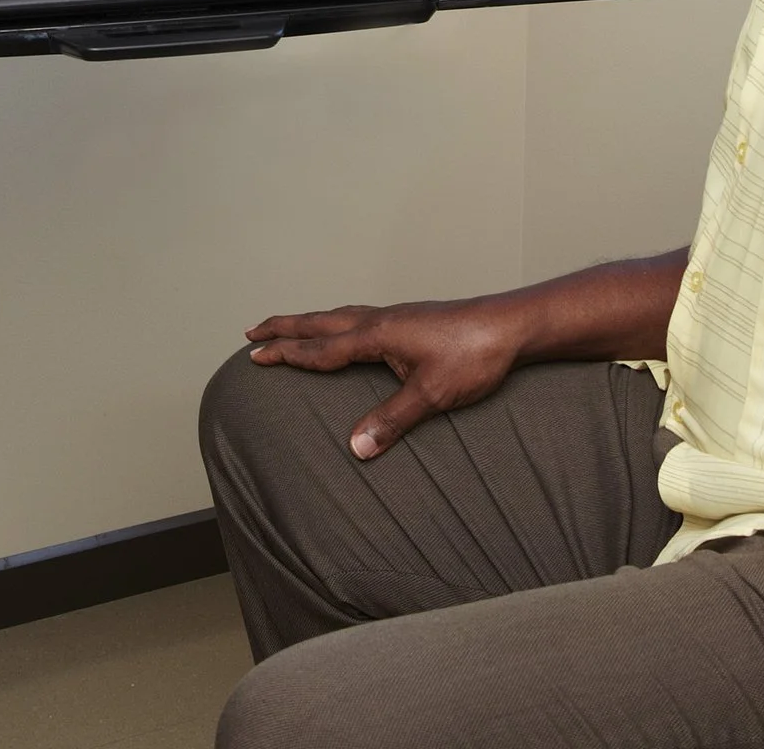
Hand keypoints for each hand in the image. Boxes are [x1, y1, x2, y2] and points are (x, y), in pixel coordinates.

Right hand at [245, 298, 529, 459]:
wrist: (511, 326)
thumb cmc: (474, 355)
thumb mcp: (432, 395)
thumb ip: (392, 420)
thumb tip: (355, 447)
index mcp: (378, 334)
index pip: (322, 347)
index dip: (287, 353)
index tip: (255, 355)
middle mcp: (381, 319)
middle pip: (321, 321)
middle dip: (284, 327)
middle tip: (252, 331)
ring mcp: (396, 317)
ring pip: (339, 315)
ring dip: (308, 322)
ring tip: (288, 328)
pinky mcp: (410, 319)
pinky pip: (358, 317)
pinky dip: (335, 323)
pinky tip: (344, 332)